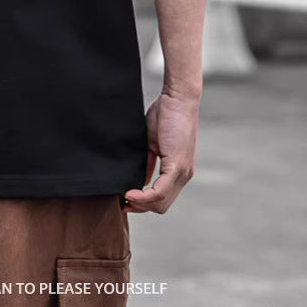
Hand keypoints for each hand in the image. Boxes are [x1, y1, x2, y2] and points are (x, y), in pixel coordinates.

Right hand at [122, 90, 198, 213]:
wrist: (177, 99)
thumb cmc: (165, 114)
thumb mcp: (152, 143)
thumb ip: (148, 161)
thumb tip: (139, 176)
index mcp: (178, 170)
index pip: (163, 198)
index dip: (144, 203)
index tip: (126, 199)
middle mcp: (184, 175)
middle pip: (162, 205)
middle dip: (141, 207)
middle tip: (122, 202)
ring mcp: (182, 172)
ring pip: (161, 202)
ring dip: (140, 204)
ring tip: (124, 197)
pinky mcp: (177, 166)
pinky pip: (159, 191)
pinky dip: (144, 196)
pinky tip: (129, 192)